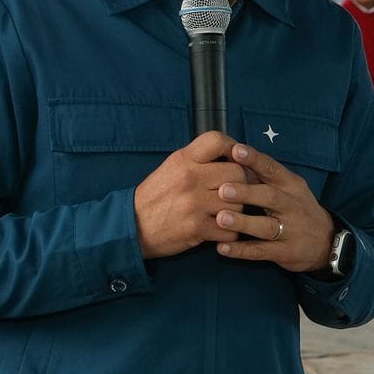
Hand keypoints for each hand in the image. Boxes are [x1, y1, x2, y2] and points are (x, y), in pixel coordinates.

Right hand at [133, 131, 247, 260]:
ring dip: (236, 211)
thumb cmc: (156, 196)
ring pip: (238, 203)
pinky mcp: (197, 228)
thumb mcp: (172, 167)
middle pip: (237, 173)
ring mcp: (194, 203)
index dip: (234, 148)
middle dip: (241, 184)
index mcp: (183, 159)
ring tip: (224, 213)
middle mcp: (190, 178)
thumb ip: (199, 159)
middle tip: (235, 193)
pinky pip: (230, 229)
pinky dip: (229, 232)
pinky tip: (219, 229)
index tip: (236, 159)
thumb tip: (233, 154)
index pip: (217, 140)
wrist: (133, 226)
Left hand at [215, 142, 335, 272]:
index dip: (254, 159)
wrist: (327, 241)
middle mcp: (292, 206)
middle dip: (246, 193)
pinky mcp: (285, 252)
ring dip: (243, 222)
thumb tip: (232, 155)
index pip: (272, 169)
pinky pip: (261, 251)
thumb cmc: (297, 208)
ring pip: (265, 226)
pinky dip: (241, 250)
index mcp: (291, 185)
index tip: (235, 150)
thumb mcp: (289, 188)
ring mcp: (289, 230)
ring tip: (220, 218)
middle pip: (270, 197)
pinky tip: (222, 247)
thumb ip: (264, 175)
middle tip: (222, 189)